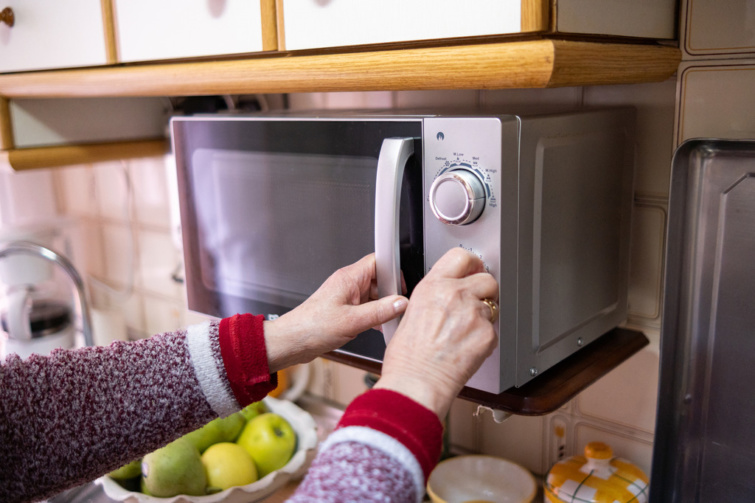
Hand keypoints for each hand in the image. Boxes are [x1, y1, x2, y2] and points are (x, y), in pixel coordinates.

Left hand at [264, 253, 407, 371]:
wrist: (292, 341)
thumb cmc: (312, 327)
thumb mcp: (352, 321)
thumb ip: (380, 311)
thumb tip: (400, 303)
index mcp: (348, 278)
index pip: (377, 260)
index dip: (393, 270)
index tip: (401, 286)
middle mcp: (347, 284)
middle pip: (378, 279)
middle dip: (389, 293)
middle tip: (395, 308)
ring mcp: (346, 296)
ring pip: (373, 294)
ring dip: (381, 307)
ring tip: (385, 321)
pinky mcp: (344, 309)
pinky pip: (365, 306)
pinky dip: (374, 315)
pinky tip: (376, 327)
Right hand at [373, 248, 498, 417]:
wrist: (416, 382)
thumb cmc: (407, 356)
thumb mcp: (410, 313)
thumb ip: (433, 296)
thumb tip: (445, 294)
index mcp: (433, 286)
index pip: (462, 256)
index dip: (472, 263)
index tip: (475, 269)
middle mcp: (455, 295)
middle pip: (487, 279)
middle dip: (484, 290)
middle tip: (475, 303)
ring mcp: (474, 314)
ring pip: (491, 306)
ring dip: (482, 316)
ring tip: (464, 333)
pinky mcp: (487, 335)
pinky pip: (492, 330)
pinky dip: (484, 338)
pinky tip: (466, 347)